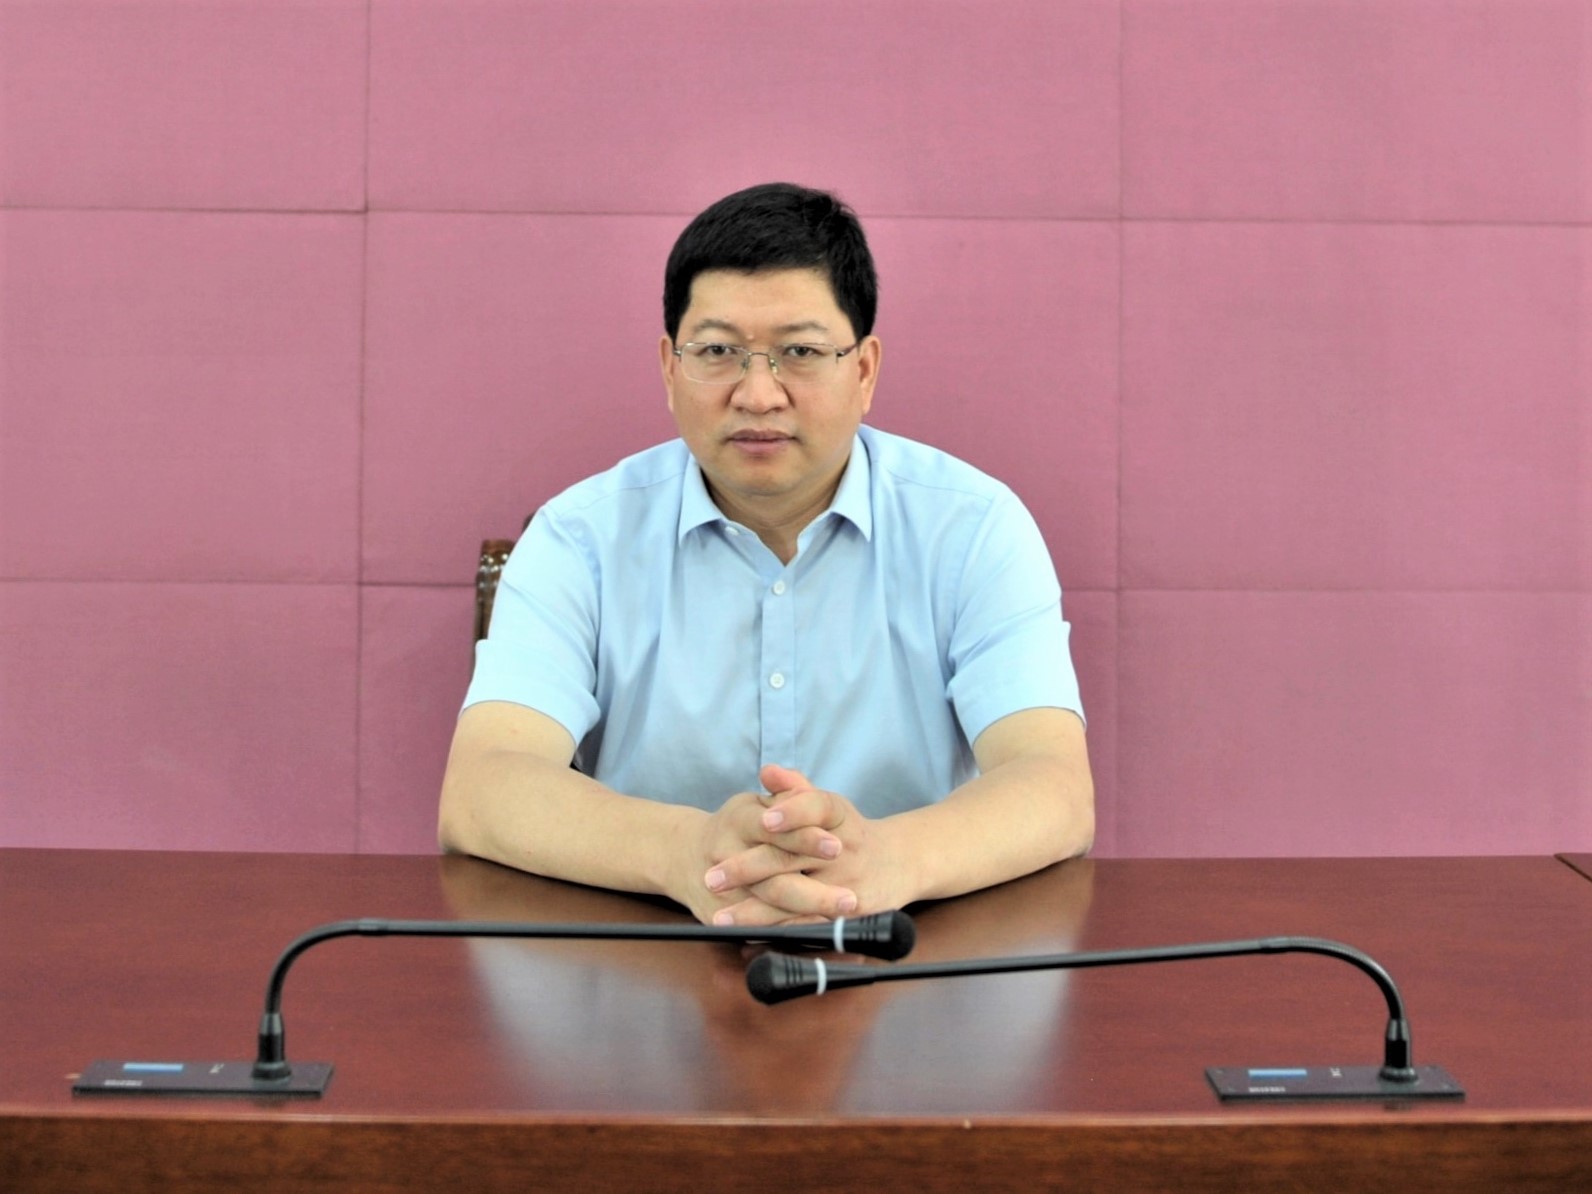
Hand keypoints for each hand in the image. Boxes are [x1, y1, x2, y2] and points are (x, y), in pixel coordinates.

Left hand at [704, 765, 912, 925]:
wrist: (896, 864)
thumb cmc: (846, 832)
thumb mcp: (827, 806)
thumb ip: (795, 789)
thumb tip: (768, 771)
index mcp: (839, 815)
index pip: (818, 806)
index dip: (793, 811)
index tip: (764, 819)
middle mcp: (846, 848)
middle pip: (796, 856)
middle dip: (750, 868)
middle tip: (712, 877)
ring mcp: (849, 884)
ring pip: (797, 897)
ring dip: (756, 910)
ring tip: (720, 916)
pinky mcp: (850, 916)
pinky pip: (808, 925)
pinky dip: (776, 931)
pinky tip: (747, 935)